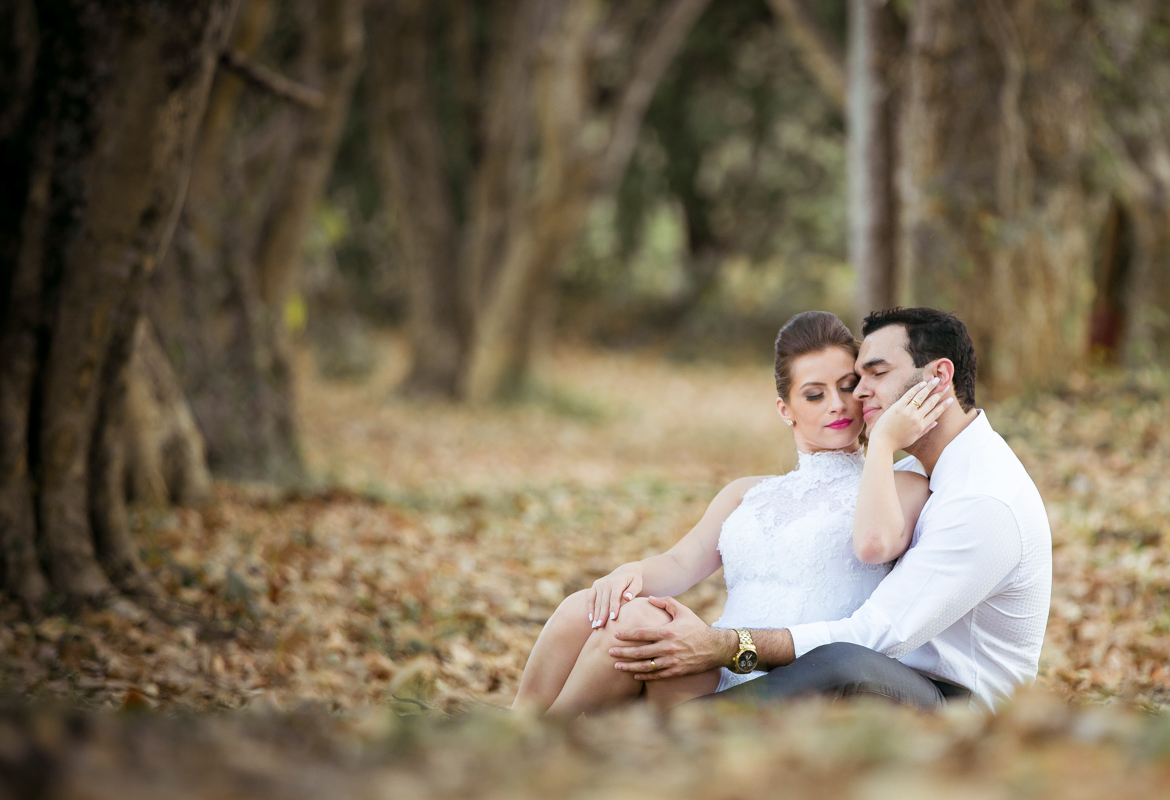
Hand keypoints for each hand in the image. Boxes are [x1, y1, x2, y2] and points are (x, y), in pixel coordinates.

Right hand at [588, 563, 642, 629]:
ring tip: (595, 627)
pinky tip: (591, 619)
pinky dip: (590, 609)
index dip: (614, 607)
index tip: (613, 618)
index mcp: (617, 581)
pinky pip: (591, 598)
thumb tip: (627, 597)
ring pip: (597, 602)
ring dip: (596, 615)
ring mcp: (599, 584)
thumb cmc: (633, 581)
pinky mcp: (595, 586)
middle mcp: (606, 582)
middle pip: (604, 601)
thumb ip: (633, 590)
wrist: (625, 571)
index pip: (615, 597)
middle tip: (600, 627)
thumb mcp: (637, 583)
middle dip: (602, 615)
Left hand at [607, 596, 736, 679]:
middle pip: (640, 652)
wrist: (715, 647)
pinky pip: (656, 675)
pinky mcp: (676, 672)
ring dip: (629, 666)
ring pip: (645, 666)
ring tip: (616, 665)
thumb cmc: (697, 627)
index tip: (614, 634)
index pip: (642, 633)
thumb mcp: (683, 611)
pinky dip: (644, 676)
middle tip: (608, 651)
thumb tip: (649, 598)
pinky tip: (633, 674)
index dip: (627, 634)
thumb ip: (666, 602)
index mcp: (668, 632)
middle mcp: (668, 648)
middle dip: (622, 652)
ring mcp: (672, 662)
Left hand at [869, 378, 952, 452]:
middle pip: (930, 403)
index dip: (944, 406)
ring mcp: (907, 412)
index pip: (936, 413)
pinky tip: (923, 383)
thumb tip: (935, 422)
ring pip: (921, 396)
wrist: (882, 442)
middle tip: (945, 387)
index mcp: (921, 426)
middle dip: (939, 394)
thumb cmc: (897, 441)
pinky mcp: (897, 407)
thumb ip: (925, 429)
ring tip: (936, 380)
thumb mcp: (914, 438)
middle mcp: (916, 418)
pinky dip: (916, 388)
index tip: (950, 399)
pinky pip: (909, 395)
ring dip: (930, 387)